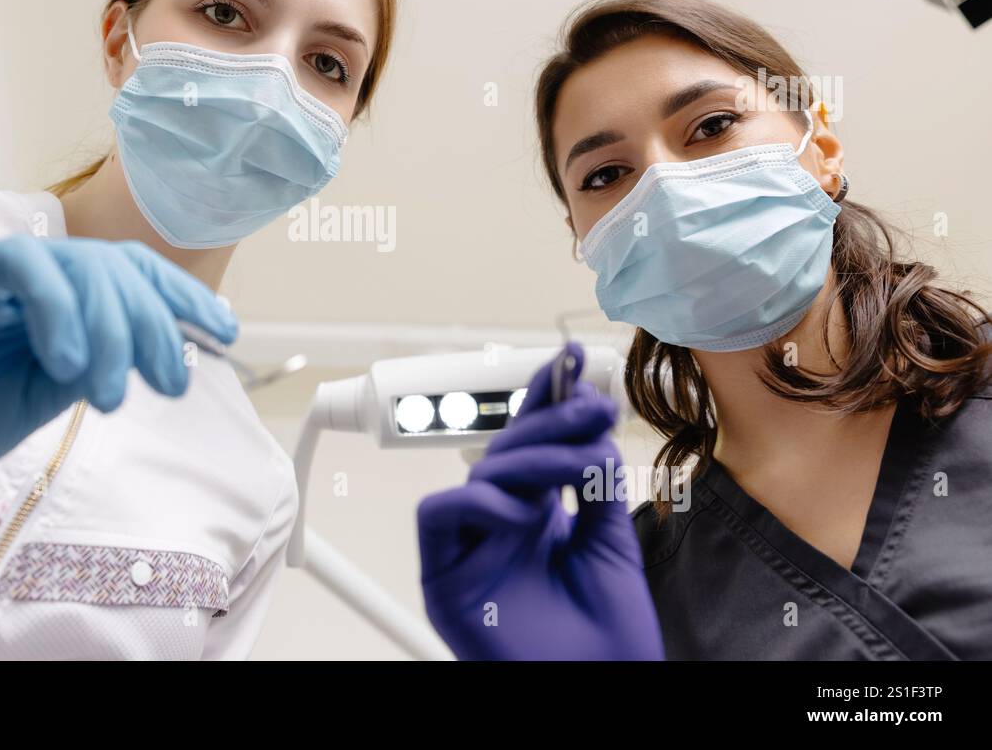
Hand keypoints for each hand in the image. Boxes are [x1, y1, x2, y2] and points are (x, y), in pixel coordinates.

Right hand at [0, 236, 237, 553]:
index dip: (181, 296)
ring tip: (112, 393)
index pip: (129, 274)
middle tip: (168, 383)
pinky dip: (57, 309)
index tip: (224, 332)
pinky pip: (17, 266)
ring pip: (75, 263)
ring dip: (112, 327)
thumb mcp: (45, 398)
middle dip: (156, 324)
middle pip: (114, 267)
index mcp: (51, 299)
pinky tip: (69, 364)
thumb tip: (160, 348)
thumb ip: (94, 363)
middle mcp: (22, 277)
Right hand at [417, 348, 663, 659]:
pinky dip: (478, 502)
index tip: (569, 360)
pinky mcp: (443, 576)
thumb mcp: (611, 541)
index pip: (531, 444)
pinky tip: (523, 513)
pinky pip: (438, 516)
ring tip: (577, 470)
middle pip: (506, 450)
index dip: (543, 399)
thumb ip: (594, 482)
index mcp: (535, 515)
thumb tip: (588, 426)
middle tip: (594, 409)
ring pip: (479, 474)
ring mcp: (470, 548)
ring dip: (531, 460)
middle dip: (551, 421)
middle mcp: (499, 526)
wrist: (601, 688)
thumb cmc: (608, 634)